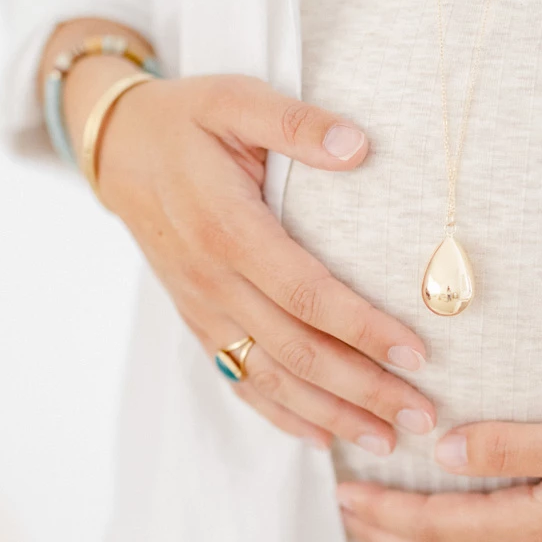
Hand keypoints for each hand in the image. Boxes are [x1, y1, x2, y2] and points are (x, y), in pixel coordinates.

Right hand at [82, 63, 437, 453]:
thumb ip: (296, 122)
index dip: (362, 328)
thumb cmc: (186, 119)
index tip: (417, 352)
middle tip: (424, 415)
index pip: (307, 293)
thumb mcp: (236, 99)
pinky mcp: (198, 320)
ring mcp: (203, 307)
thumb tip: (359, 146)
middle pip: (297, 351)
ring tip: (388, 441)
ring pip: (271, 378)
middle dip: (363, 389)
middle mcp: (214, 280)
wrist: (116, 148)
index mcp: (230, 229)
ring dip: (332, 414)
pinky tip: (325, 440)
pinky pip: (239, 380)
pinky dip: (282, 415)